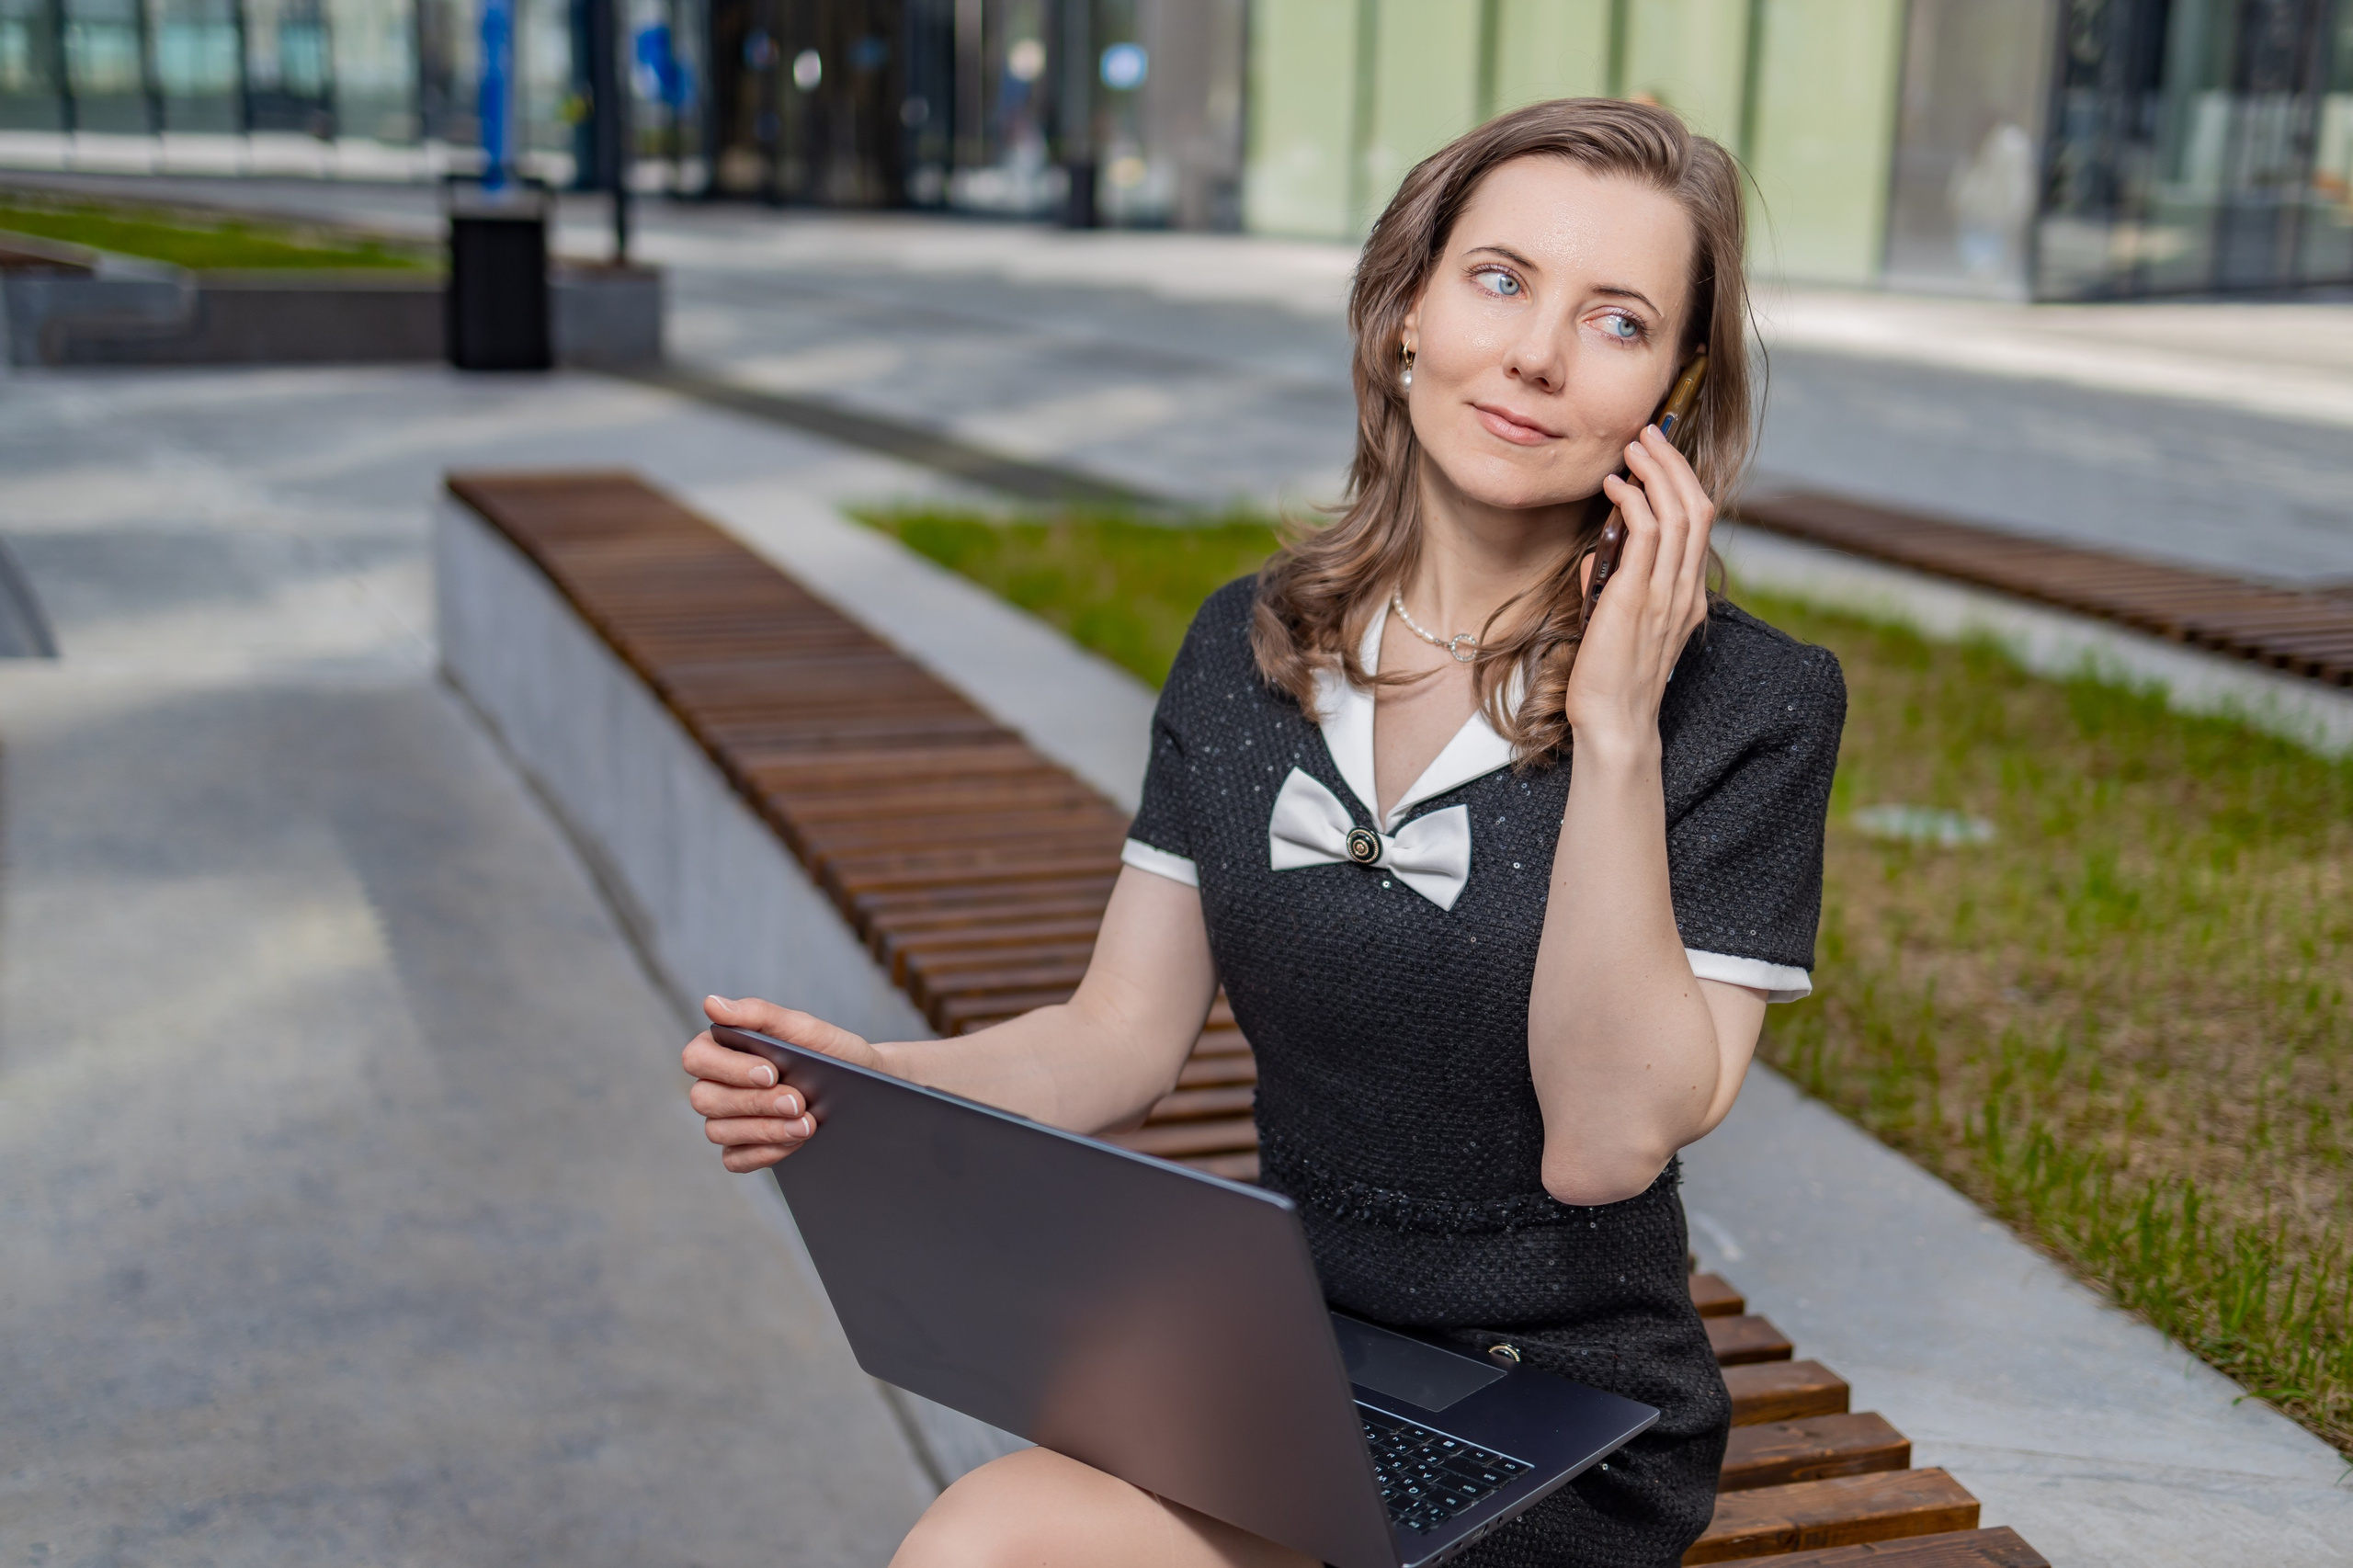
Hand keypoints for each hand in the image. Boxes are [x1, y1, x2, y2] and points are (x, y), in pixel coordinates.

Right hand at [682, 995, 885, 1171]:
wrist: (864, 1087)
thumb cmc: (829, 1051)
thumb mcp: (804, 1029)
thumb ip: (760, 1015)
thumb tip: (711, 1003)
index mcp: (725, 1048)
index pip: (697, 1058)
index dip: (729, 1068)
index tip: (771, 1072)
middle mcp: (717, 1084)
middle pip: (704, 1098)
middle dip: (754, 1102)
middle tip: (798, 1101)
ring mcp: (726, 1119)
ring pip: (718, 1131)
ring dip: (764, 1129)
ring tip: (807, 1124)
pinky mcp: (741, 1148)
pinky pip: (734, 1159)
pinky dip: (764, 1153)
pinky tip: (794, 1142)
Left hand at [1572, 425, 1713, 747]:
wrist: (1614, 722)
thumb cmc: (1612, 679)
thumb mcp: (1618, 624)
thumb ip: (1614, 586)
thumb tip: (1598, 558)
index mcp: (1688, 595)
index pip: (1700, 524)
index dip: (1683, 482)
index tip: (1659, 456)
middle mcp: (1685, 590)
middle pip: (1697, 508)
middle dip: (1674, 464)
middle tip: (1649, 435)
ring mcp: (1666, 594)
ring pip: (1678, 514)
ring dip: (1655, 473)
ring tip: (1632, 449)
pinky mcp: (1637, 600)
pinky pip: (1646, 537)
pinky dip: (1632, 503)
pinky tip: (1613, 488)